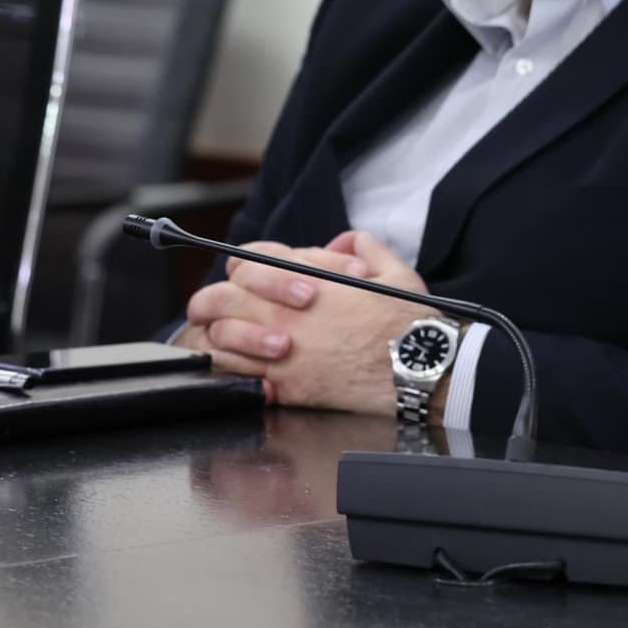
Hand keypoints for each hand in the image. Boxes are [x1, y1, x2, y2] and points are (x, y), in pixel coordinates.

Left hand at [187, 231, 432, 414]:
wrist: (417, 368)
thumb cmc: (409, 323)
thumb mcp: (395, 272)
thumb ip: (366, 247)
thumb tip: (348, 241)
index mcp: (308, 280)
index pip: (252, 259)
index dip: (247, 264)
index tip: (249, 275)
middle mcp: (286, 314)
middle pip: (218, 298)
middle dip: (211, 300)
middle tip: (216, 307)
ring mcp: (281, 351)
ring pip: (218, 339)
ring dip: (216, 337)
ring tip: (225, 340)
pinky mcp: (285, 386)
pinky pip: (236, 377)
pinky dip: (230, 371)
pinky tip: (238, 368)